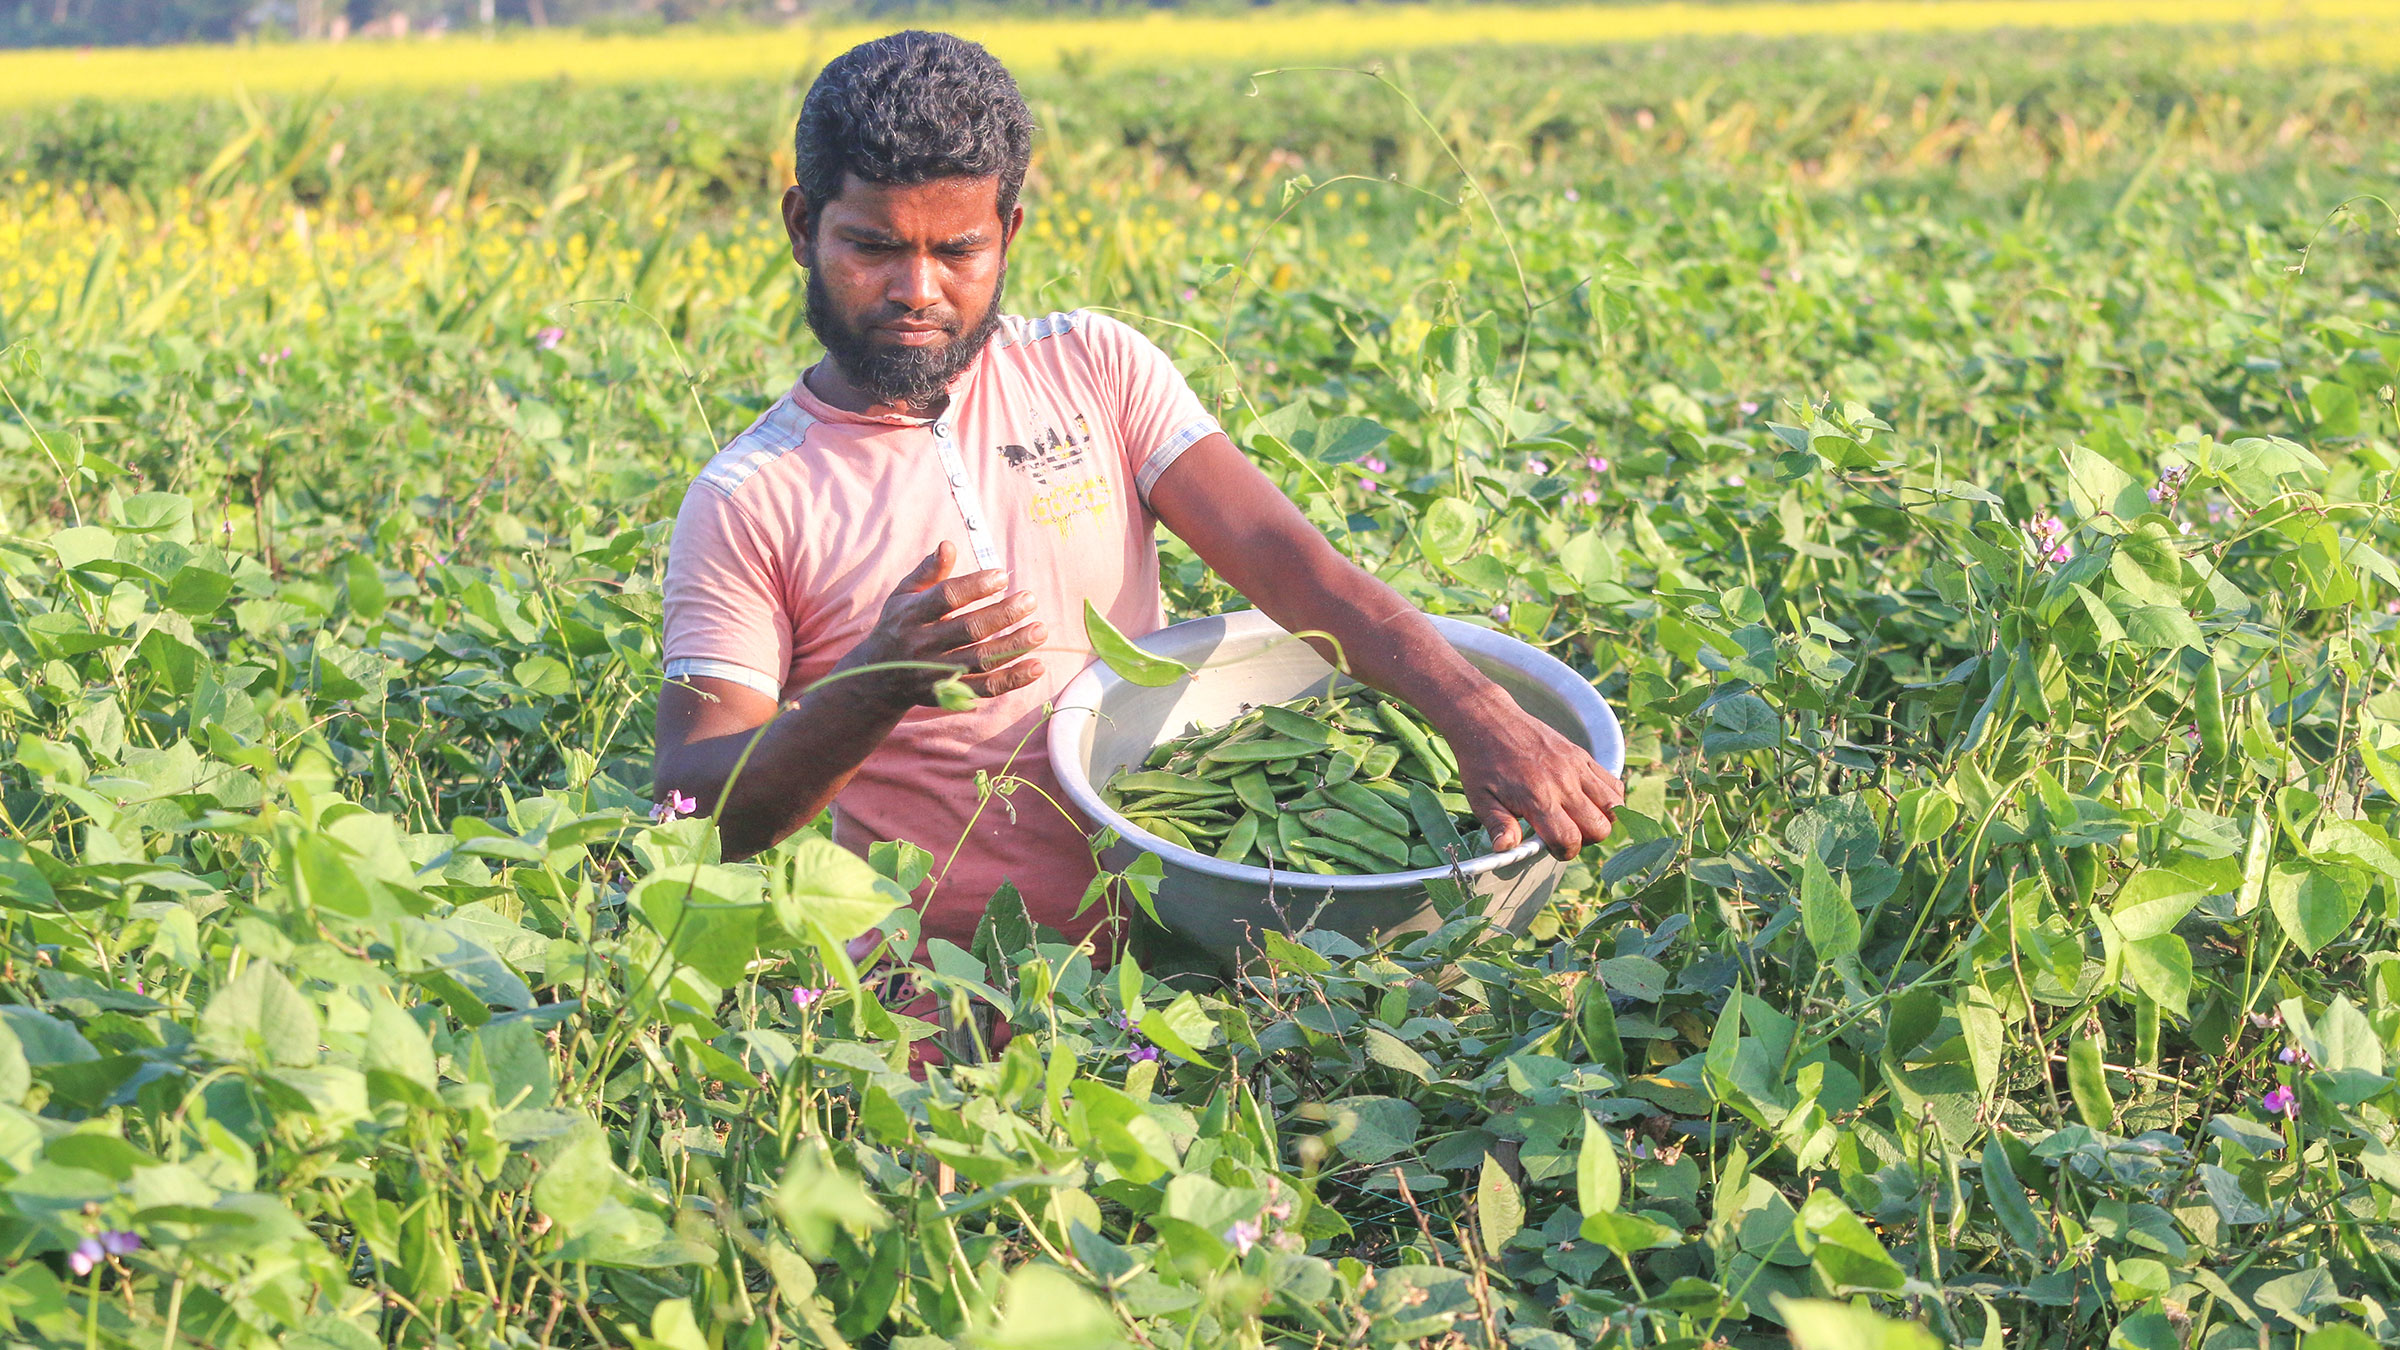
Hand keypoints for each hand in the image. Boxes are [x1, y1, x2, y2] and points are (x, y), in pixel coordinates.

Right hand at [832, 542, 1045, 710]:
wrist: (877, 680)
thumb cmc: (898, 625)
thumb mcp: (904, 595)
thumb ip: (928, 571)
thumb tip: (948, 545)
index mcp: (912, 615)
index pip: (946, 598)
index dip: (975, 586)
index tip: (1002, 576)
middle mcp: (923, 644)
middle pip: (968, 630)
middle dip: (1003, 615)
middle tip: (1030, 600)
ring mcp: (936, 672)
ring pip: (981, 660)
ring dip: (1014, 646)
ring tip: (1040, 630)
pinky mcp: (949, 694)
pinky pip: (985, 688)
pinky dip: (1013, 679)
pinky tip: (1037, 666)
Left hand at [1444, 694, 1623, 859]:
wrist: (1489, 721)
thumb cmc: (1482, 764)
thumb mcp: (1480, 799)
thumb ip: (1498, 825)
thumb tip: (1506, 848)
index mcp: (1537, 798)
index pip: (1569, 839)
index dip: (1563, 852)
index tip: (1551, 848)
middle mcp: (1563, 782)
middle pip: (1599, 827)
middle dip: (1585, 840)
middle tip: (1565, 833)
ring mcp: (1576, 767)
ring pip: (1614, 807)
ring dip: (1602, 821)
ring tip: (1580, 819)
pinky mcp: (1582, 755)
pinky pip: (1613, 783)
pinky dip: (1611, 799)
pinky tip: (1590, 803)